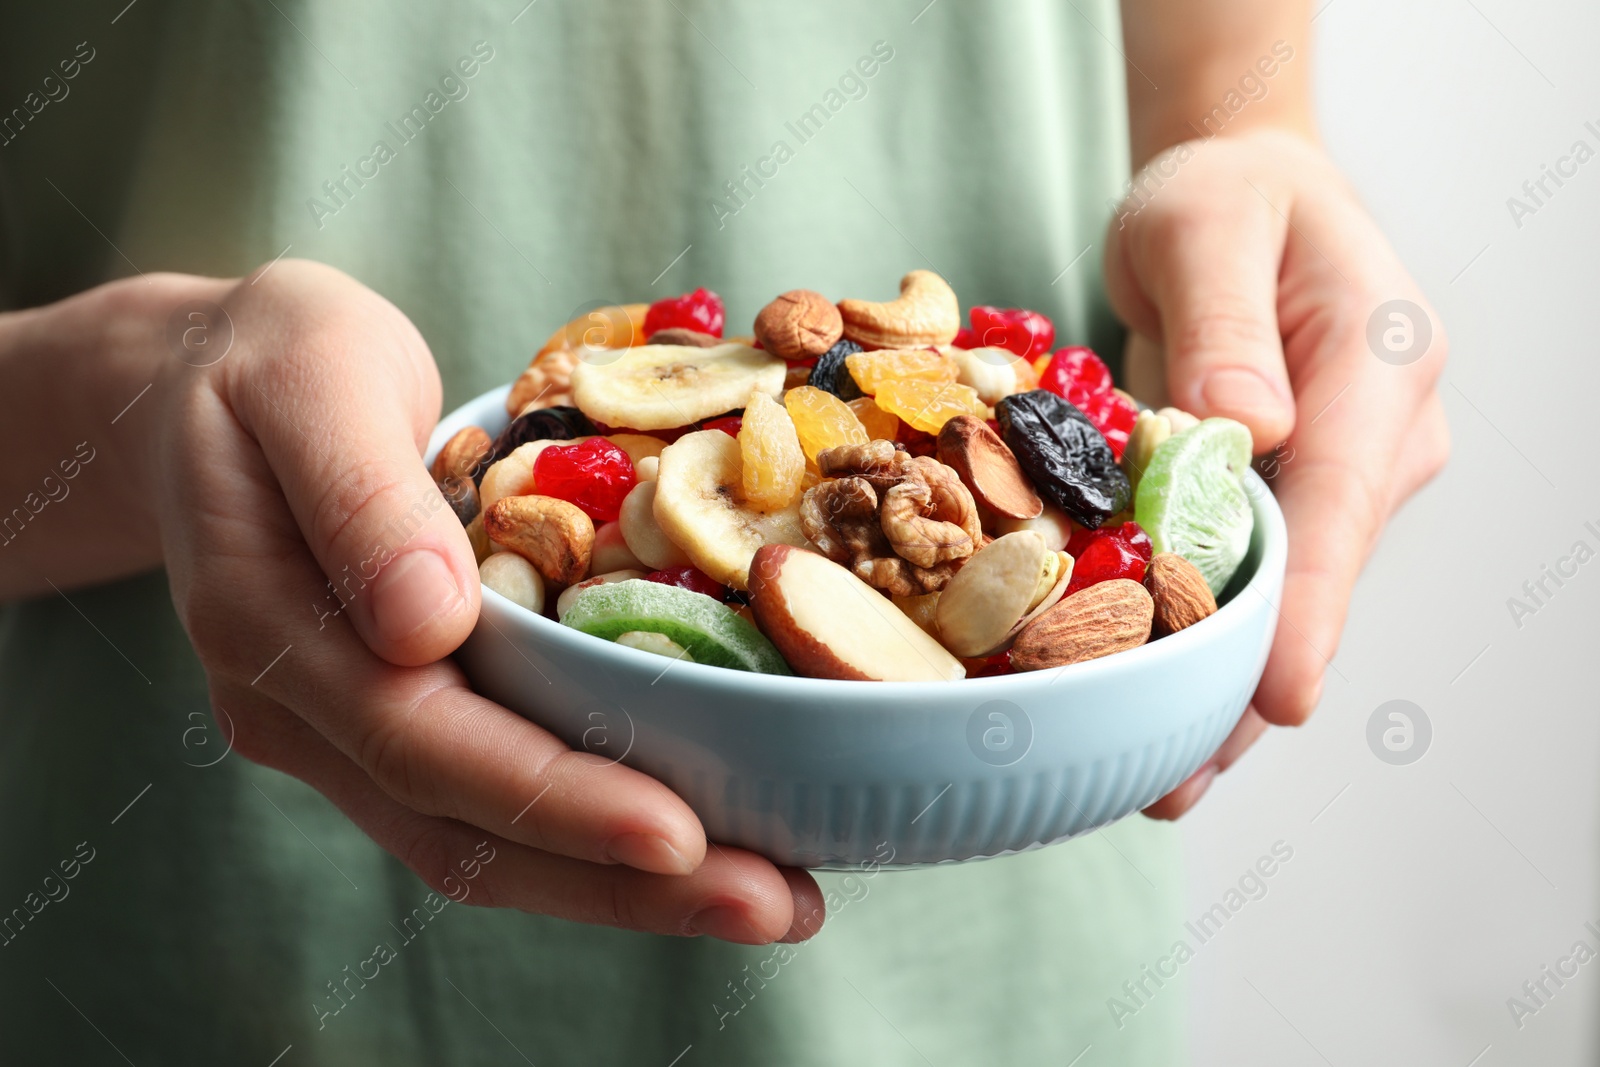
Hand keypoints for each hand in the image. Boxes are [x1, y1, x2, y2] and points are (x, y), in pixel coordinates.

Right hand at [92, 261, 818, 940]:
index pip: (423, 741)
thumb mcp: (309, 375)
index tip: (680, 837)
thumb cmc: (271, 360)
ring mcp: (346, 725)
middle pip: (466, 829)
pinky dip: (593, 831)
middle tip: (775, 905)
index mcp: (269, 625)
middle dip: (622, 882)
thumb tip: (430, 624)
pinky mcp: (397, 715)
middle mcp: (304, 707)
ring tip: (768, 898)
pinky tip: (701, 838)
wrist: (204, 382)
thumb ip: (359, 494)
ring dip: (623, 886)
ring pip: (483, 841)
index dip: (555, 799)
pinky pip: (495, 797)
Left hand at [1102, 130, 1449, 817]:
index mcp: (1377, 364)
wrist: (1242, 192)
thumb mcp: (1204, 227)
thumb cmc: (1224, 198)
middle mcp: (1377, 436)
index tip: (1277, 697)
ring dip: (1224, 684)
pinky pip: (1252, 578)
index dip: (1309, 605)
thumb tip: (1245, 428)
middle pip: (1316, 576)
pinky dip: (1207, 639)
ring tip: (1158, 782)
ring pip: (1286, 596)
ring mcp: (1342, 473)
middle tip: (1175, 783)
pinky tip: (1160, 706)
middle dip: (1250, 680)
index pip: (1341, 501)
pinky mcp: (1293, 493)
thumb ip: (1224, 323)